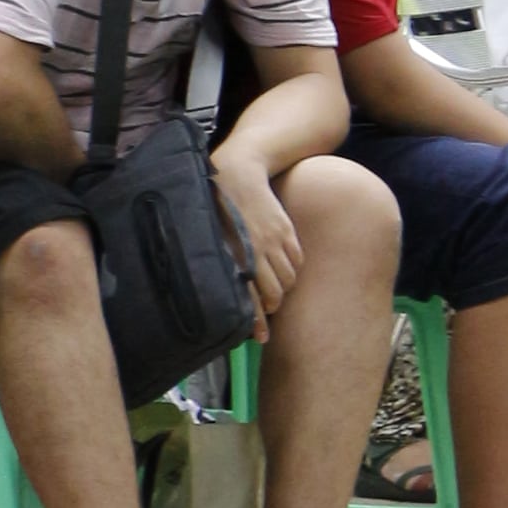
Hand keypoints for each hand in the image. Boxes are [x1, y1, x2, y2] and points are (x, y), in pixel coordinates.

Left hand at [216, 148, 302, 317]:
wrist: (238, 170)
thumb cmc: (215, 205)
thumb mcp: (210, 236)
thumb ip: (219, 263)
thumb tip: (222, 291)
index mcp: (234, 254)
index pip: (249, 297)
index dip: (257, 321)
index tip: (261, 337)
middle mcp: (256, 250)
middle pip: (276, 293)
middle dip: (272, 305)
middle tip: (266, 307)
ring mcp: (274, 240)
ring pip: (289, 278)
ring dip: (283, 287)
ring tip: (273, 284)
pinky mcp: (286, 230)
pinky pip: (297, 260)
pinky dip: (292, 268)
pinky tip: (281, 265)